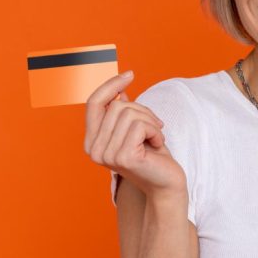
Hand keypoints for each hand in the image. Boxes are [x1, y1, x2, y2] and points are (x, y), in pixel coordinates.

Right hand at [84, 71, 187, 198]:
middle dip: (142, 110)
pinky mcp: (123, 158)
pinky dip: (155, 131)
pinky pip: (139, 125)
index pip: (93, 103)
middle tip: (155, 127)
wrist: (166, 184)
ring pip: (129, 113)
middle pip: (116, 105)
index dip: (110, 84)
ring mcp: (106, 155)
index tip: (130, 74)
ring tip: (155, 138)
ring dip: (150, 122)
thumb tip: (117, 88)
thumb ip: (121, 111)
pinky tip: (157, 145)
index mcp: (91, 141)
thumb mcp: (134, 128)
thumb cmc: (152, 155)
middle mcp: (94, 150)